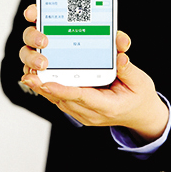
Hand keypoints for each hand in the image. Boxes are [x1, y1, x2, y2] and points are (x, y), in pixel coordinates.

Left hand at [19, 4, 168, 143]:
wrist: (141, 115)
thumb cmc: (139, 97)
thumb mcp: (140, 81)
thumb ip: (128, 69)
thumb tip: (120, 55)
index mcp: (108, 106)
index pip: (81, 97)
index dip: (62, 89)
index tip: (45, 82)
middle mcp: (93, 113)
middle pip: (64, 100)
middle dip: (44, 88)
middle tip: (29, 75)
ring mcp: (86, 114)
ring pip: (60, 102)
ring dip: (44, 90)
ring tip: (29, 75)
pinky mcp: (82, 110)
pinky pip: (63, 101)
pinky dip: (51, 91)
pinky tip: (40, 80)